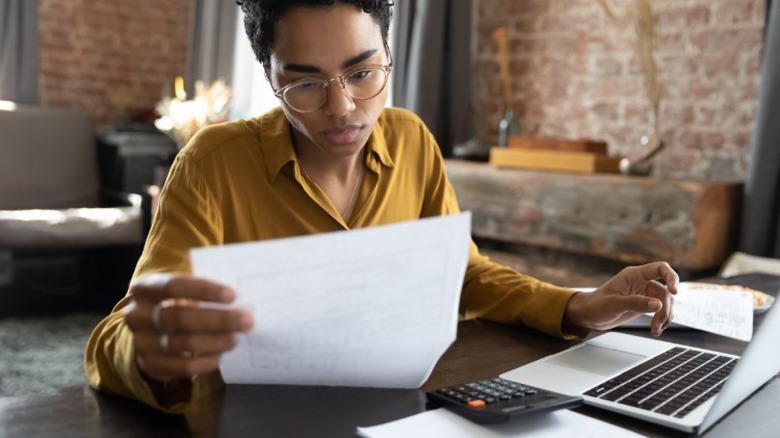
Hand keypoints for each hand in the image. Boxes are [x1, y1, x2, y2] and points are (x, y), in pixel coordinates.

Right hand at [123, 273, 253, 382]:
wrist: (150, 336)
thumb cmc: (175, 305)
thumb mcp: (181, 292)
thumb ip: (202, 291)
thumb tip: (241, 295)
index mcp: (145, 288)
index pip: (174, 285)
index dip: (204, 290)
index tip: (233, 295)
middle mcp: (137, 315)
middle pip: (181, 317)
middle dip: (218, 319)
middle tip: (247, 321)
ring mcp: (141, 342)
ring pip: (184, 343)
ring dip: (216, 341)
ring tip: (236, 338)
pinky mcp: (150, 365)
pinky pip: (183, 367)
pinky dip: (206, 361)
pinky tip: (221, 355)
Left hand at [564, 262, 678, 336]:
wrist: (588, 316)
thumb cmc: (596, 305)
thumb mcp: (615, 304)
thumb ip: (636, 303)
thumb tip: (657, 305)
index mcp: (634, 275)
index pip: (660, 268)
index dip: (671, 277)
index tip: (675, 291)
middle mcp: (641, 282)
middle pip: (665, 291)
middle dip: (665, 309)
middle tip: (657, 324)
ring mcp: (644, 294)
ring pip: (665, 303)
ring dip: (664, 317)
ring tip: (656, 330)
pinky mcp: (644, 305)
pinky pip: (660, 310)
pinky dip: (662, 320)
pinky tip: (656, 330)